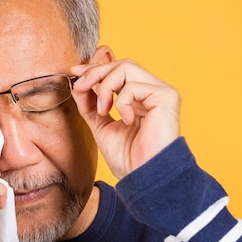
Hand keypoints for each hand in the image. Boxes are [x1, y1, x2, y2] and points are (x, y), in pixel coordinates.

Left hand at [70, 58, 180, 178]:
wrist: (144, 177)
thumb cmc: (128, 158)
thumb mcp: (101, 126)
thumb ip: (91, 104)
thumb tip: (78, 83)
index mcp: (139, 97)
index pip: (118, 70)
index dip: (95, 67)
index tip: (74, 71)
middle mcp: (152, 91)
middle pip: (121, 64)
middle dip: (95, 72)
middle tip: (80, 86)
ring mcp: (161, 92)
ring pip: (126, 68)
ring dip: (104, 87)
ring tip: (102, 111)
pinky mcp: (167, 97)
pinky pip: (133, 86)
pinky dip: (121, 101)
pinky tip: (125, 120)